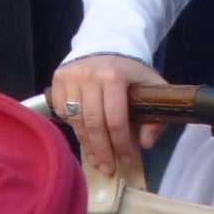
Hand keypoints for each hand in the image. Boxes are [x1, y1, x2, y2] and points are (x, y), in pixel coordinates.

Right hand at [49, 54, 163, 175]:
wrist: (106, 44)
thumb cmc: (130, 71)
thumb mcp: (152, 87)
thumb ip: (155, 116)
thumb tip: (146, 143)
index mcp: (114, 76)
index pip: (116, 120)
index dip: (121, 143)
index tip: (126, 158)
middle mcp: (90, 76)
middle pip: (94, 124)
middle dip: (102, 151)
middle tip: (108, 169)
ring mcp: (71, 77)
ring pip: (76, 121)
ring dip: (87, 145)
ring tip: (96, 160)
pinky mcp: (58, 80)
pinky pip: (62, 112)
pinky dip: (73, 126)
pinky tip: (84, 136)